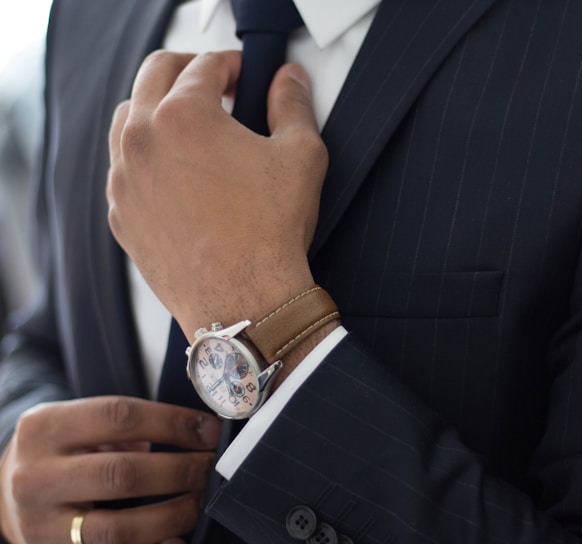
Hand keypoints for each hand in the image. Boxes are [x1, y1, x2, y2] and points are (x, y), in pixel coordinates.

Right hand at [0, 396, 220, 543]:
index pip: (121, 417)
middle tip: (211, 466)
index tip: (209, 430)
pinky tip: (177, 536)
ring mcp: (40, 524)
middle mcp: (36, 476)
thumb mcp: (76, 421)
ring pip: (119, 528)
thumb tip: (195, 432)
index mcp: (45, 428)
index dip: (174, 423)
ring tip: (199, 500)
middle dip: (180, 470)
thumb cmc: (57, 448)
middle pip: (123, 473)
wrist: (4, 490)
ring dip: (172, 514)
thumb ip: (124, 425)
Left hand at [106, 50, 328, 339]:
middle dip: (188, 70)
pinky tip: (173, 173)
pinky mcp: (121, 215)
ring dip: (158, 109)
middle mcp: (142, 141)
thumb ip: (294, 105)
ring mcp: (124, 180)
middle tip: (215, 86)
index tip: (244, 75)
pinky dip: (145, 157)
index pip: (204, 65)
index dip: (232, 64)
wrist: (244, 301)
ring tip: (189, 126)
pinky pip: (123, 169)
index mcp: (184, 116)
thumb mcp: (301, 156)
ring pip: (128, 119)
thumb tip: (289, 81)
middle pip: (155, 75)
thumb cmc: (271, 232)